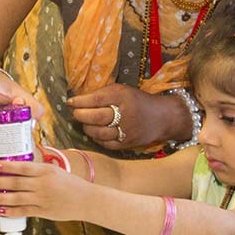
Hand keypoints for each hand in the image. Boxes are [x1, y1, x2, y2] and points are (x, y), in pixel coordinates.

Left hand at [0, 158, 89, 221]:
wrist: (87, 200)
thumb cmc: (71, 184)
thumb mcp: (56, 171)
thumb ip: (38, 170)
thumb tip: (19, 168)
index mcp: (46, 170)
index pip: (23, 167)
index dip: (8, 166)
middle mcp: (43, 184)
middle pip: (15, 183)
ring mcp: (42, 199)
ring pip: (16, 198)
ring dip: (0, 198)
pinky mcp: (43, 211)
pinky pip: (23, 211)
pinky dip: (10, 212)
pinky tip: (0, 211)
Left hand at [67, 84, 181, 150]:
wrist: (164, 117)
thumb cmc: (139, 101)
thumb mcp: (123, 91)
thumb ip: (104, 94)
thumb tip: (78, 100)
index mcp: (124, 96)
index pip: (96, 99)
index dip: (80, 101)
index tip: (69, 102)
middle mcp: (126, 113)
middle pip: (96, 116)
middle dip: (80, 115)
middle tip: (75, 113)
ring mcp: (127, 130)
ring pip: (99, 132)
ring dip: (87, 128)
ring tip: (85, 123)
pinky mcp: (128, 143)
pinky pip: (106, 144)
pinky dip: (97, 138)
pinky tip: (95, 133)